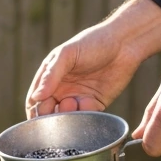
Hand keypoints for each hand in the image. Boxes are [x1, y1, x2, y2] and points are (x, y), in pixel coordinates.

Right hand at [25, 0, 160, 118]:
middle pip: (49, 114)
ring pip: (67, 118)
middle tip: (58, 109)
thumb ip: (51, 75)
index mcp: (50, 78)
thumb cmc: (93, 42)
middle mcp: (62, 90)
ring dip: (68, 117)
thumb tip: (36, 97)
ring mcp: (78, 98)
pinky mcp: (95, 104)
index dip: (35, 110)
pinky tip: (88, 101)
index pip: (35, 101)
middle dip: (51, 117)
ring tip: (73, 103)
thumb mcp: (67, 54)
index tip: (39, 113)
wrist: (125, 43)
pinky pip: (86, 117)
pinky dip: (85, 114)